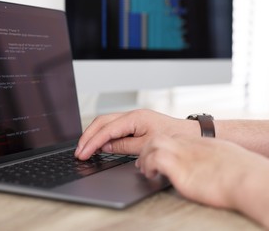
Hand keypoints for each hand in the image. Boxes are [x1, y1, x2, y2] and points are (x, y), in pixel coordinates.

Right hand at [75, 109, 198, 159]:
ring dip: (93, 135)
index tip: (83, 153)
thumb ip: (124, 146)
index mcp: (135, 118)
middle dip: (88, 137)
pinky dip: (103, 135)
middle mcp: (132, 115)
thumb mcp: (146, 146)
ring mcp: (133, 118)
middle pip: (102, 122)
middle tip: (79, 152)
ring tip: (84, 149)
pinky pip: (113, 126)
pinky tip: (98, 144)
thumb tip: (105, 147)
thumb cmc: (173, 137)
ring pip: (106, 123)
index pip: (106, 130)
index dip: (92, 142)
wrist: (189, 133)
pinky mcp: (135, 123)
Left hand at [135, 134, 264, 208]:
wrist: (249, 179)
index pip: (174, 137)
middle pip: (160, 136)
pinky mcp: (179, 168)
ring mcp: (184, 155)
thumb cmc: (245, 173)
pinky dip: (149, 165)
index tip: (157, 154)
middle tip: (144, 161)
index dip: (162, 145)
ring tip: (145, 169)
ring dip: (144, 156)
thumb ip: (216, 160)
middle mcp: (190, 146)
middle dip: (148, 148)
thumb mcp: (229, 159)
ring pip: (153, 143)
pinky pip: (155, 159)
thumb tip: (217, 169)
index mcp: (201, 144)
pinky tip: (151, 174)